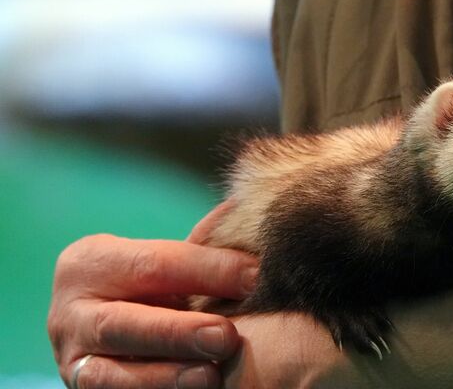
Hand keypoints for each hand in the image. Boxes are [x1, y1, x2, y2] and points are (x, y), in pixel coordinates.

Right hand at [48, 201, 257, 388]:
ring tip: (212, 375)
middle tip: (227, 336)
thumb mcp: (167, 262)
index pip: (153, 263)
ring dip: (165, 375)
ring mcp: (72, 359)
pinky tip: (197, 388)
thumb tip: (253, 209)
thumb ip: (203, 246)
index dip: (209, 270)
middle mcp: (70, 312)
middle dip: (178, 332)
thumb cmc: (156, 286)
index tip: (256, 277)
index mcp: (90, 262)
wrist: (121, 332)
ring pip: (111, 373)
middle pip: (122, 323)